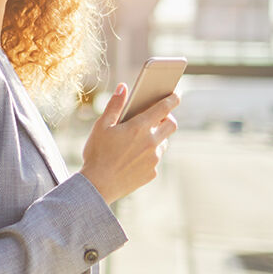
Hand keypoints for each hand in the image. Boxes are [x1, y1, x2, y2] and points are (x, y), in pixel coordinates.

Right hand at [80, 83, 179, 204]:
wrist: (97, 185)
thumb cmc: (97, 153)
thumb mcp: (101, 126)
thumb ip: (114, 105)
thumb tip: (123, 87)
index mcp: (139, 127)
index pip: (163, 108)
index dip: (172, 99)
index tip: (175, 95)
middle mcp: (151, 142)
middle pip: (172, 125)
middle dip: (168, 119)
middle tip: (157, 119)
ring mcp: (154, 159)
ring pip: (163, 143)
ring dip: (156, 138)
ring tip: (139, 140)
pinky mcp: (152, 172)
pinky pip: (155, 160)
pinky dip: (148, 155)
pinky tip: (132, 158)